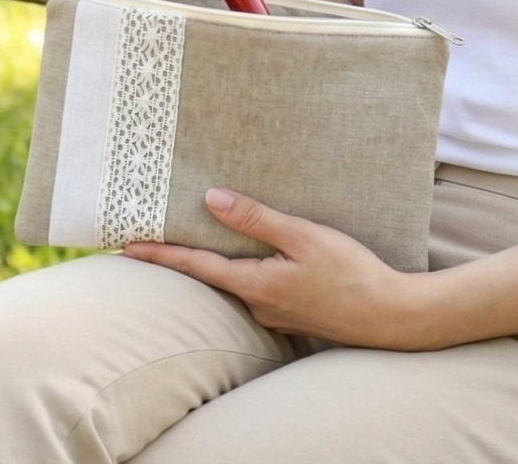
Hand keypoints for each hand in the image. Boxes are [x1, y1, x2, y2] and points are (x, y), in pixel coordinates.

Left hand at [122, 189, 429, 349]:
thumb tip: (211, 200)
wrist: (392, 318)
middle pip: (210, 278)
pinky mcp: (294, 314)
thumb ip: (256, 219)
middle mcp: (258, 305)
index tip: (125, 248)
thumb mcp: (303, 237)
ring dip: (218, 264)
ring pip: (236, 284)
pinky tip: (256, 257)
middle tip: (151, 238)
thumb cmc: (351, 275)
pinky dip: (248, 271)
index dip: (158, 255)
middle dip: (182, 258)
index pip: (194, 266)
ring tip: (201, 238)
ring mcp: (276, 314)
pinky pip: (260, 289)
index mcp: (255, 285)